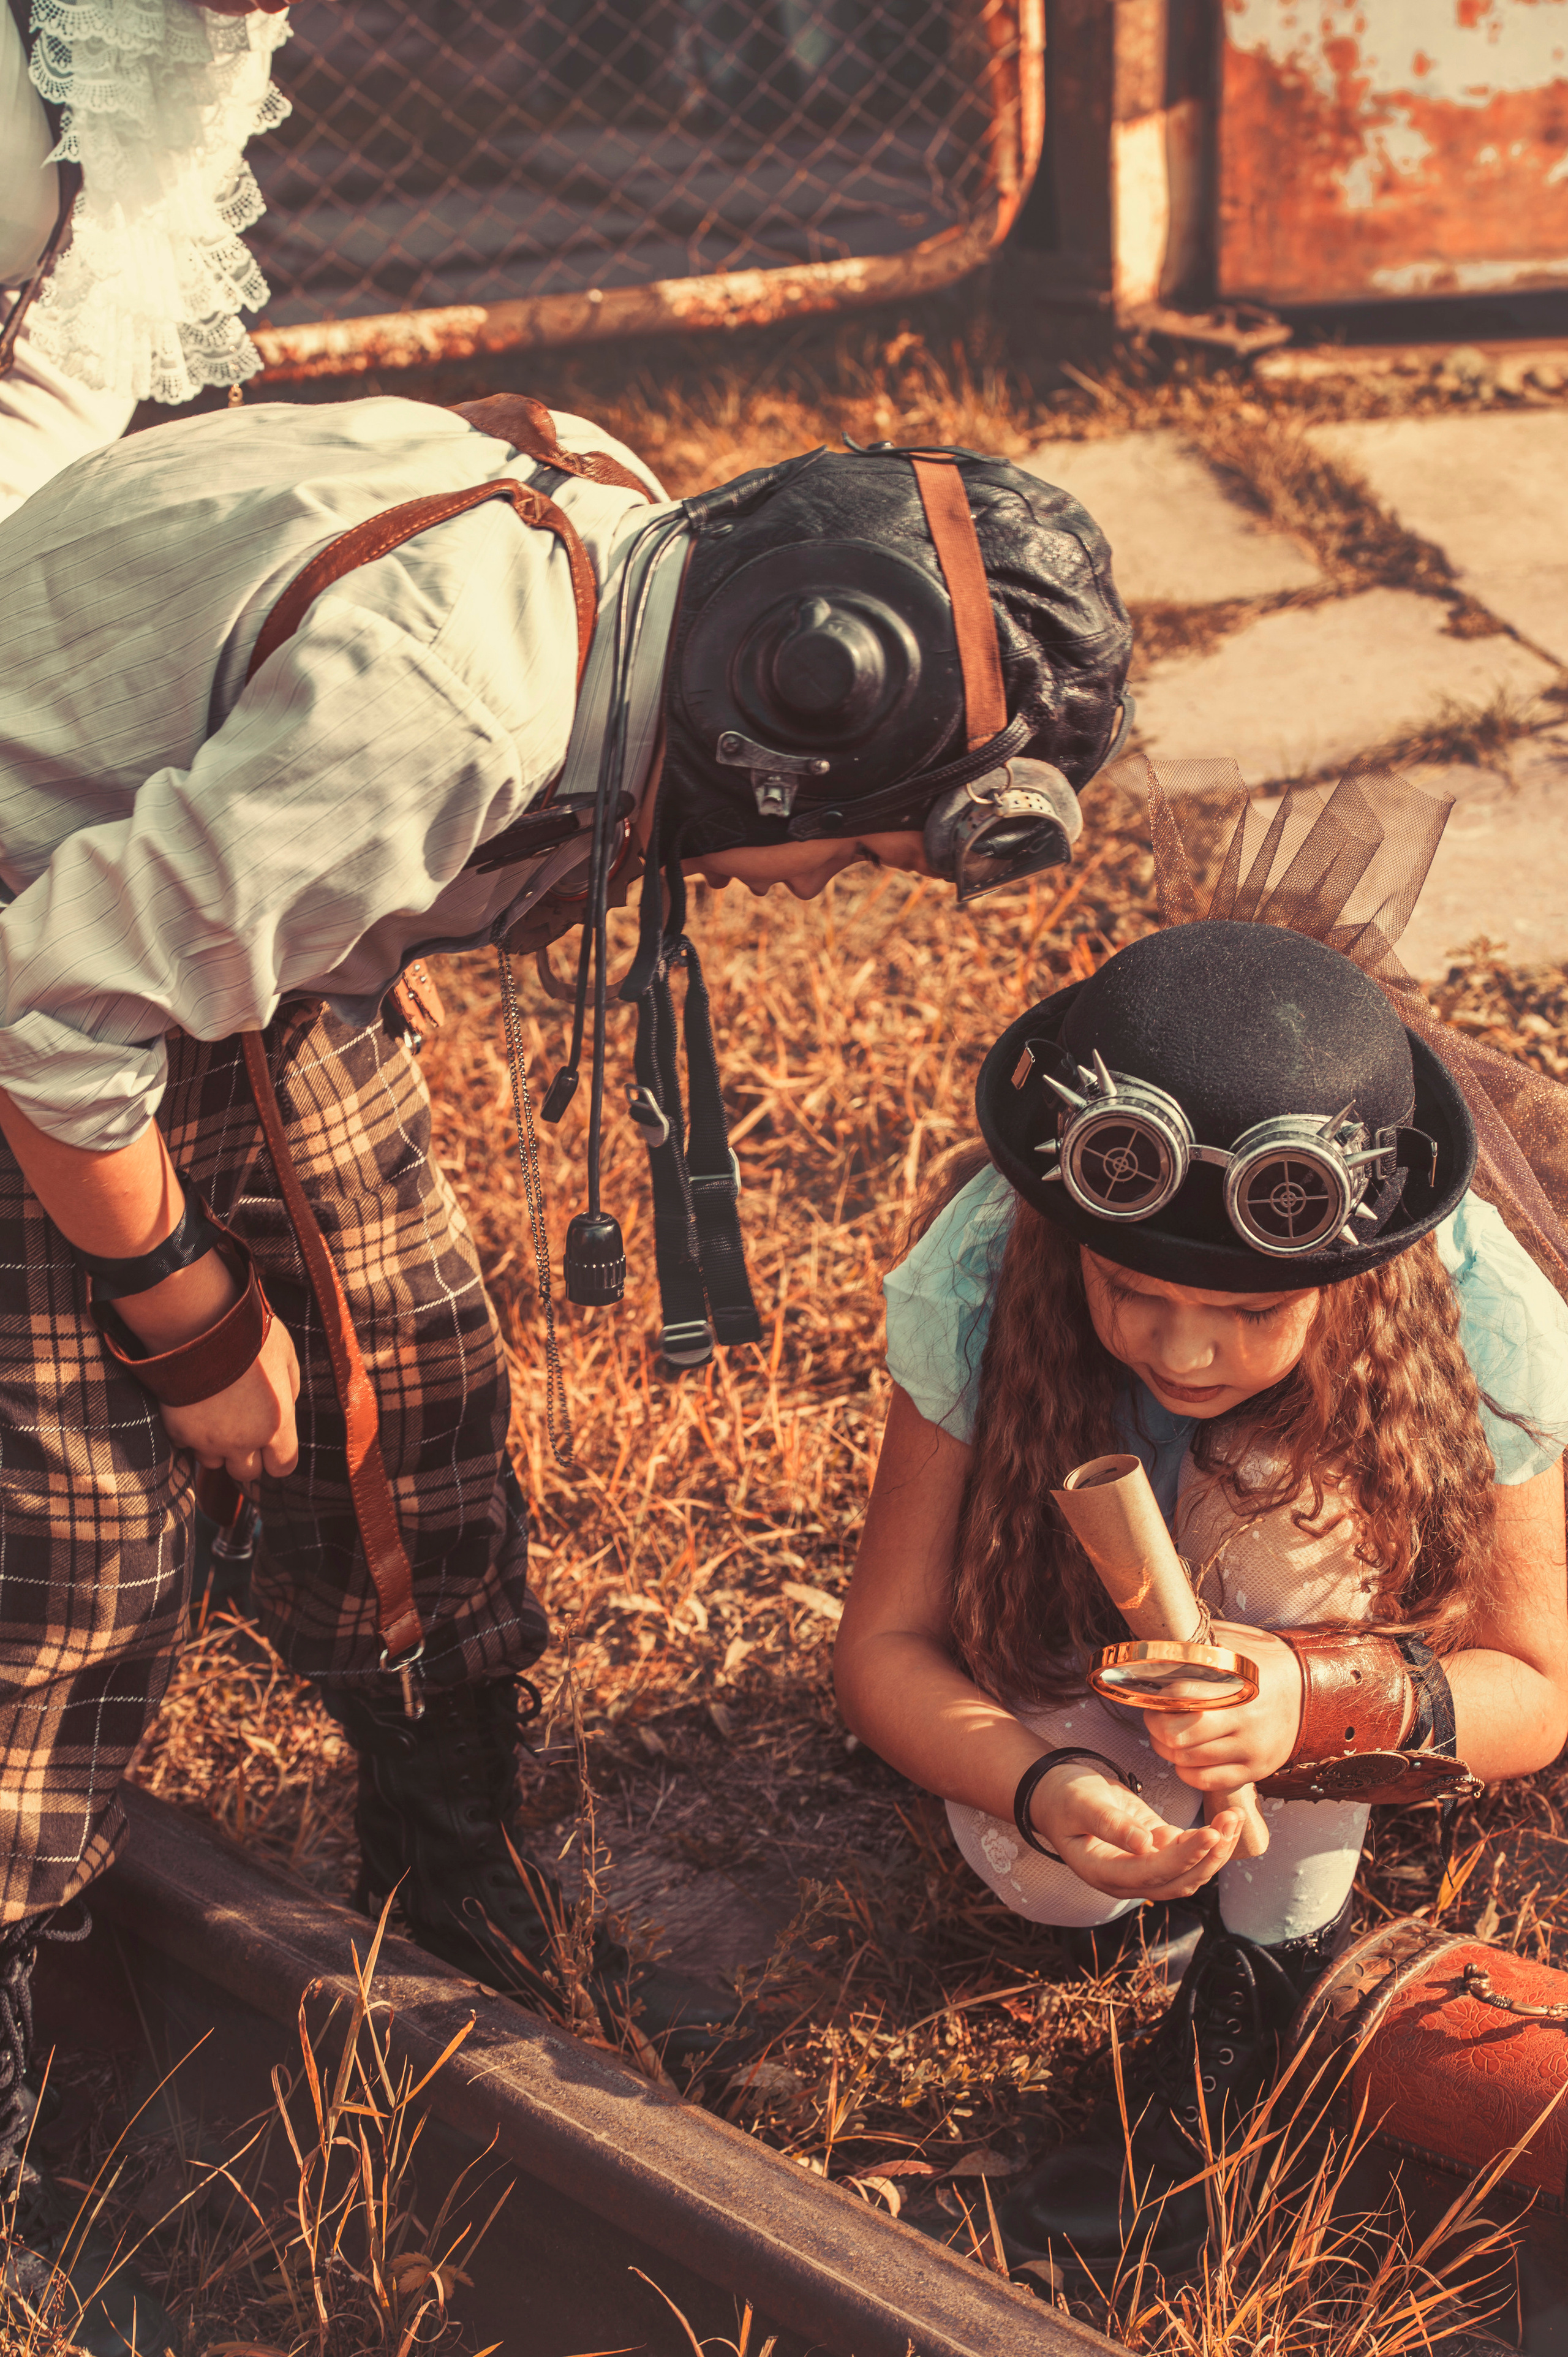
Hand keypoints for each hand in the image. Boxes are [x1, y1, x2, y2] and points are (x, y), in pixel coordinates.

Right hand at [161, 1314, 300, 1488]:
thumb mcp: (286, 1356)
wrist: (198, 1322)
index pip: (283, 1467)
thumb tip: (287, 1405)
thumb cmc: (249, 1334)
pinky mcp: (178, 1431)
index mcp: (277, 1424)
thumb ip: (290, 1390)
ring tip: (215, 1414)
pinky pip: (186, 1445)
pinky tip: (193, 1406)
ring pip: (213, 1463)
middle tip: (242, 1427)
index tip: (272, 1442)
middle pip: (246, 1473)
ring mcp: (207, 1439)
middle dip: (247, 1455)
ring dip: (216, 1447)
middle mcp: (243, 1440)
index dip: (278, 1456)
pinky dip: (189, 1433)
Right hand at [1031, 1761, 1241, 1901]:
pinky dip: (1208, 1842)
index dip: (1184, 1857)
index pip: (1152, 1872)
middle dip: (1210, 1855)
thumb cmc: (1065, 1796)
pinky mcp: (1155, 1851)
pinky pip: (1187, 1855)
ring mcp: (1142, 1868)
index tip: (1209, 1833)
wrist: (1057, 1794)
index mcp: (1104, 1873)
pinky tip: (1223, 1820)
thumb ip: (1109, 1824)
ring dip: (1215, 1851)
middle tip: (1231, 1820)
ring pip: (1188, 1873)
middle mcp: (1127, 1880)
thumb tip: (1144, 1845)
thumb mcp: (1081, 1803)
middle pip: (1178, 1881)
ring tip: (1233, 1817)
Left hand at [1148, 1621, 1303, 1790]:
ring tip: (1169, 1737)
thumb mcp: (1232, 1643)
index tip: (1153, 1697)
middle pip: (1178, 1735)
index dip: (1157, 1700)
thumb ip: (1198, 1645)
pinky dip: (1187, 1772)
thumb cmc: (1262, 1664)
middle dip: (1157, 1728)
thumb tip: (1157, 1645)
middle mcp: (1244, 1720)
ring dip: (1168, 1751)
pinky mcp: (1256, 1769)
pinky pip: (1207, 1781)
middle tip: (1157, 1719)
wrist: (1306, 1689)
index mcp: (1236, 1685)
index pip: (1179, 1696)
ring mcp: (1251, 1748)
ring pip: (1188, 1760)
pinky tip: (1187, 1757)